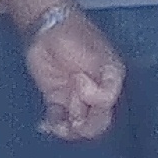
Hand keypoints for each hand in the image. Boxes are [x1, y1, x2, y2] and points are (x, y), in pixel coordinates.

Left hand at [21, 6, 125, 141]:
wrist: (46, 28)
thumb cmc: (72, 33)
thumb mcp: (97, 55)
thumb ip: (106, 81)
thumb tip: (102, 101)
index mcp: (111, 80)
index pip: (108, 105)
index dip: (93, 99)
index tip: (79, 80)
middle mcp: (95, 91)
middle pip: (97, 123)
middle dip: (83, 125)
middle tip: (72, 117)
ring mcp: (76, 96)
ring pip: (79, 127)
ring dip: (68, 130)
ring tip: (56, 125)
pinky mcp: (58, 98)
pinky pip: (59, 120)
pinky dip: (54, 126)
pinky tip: (47, 125)